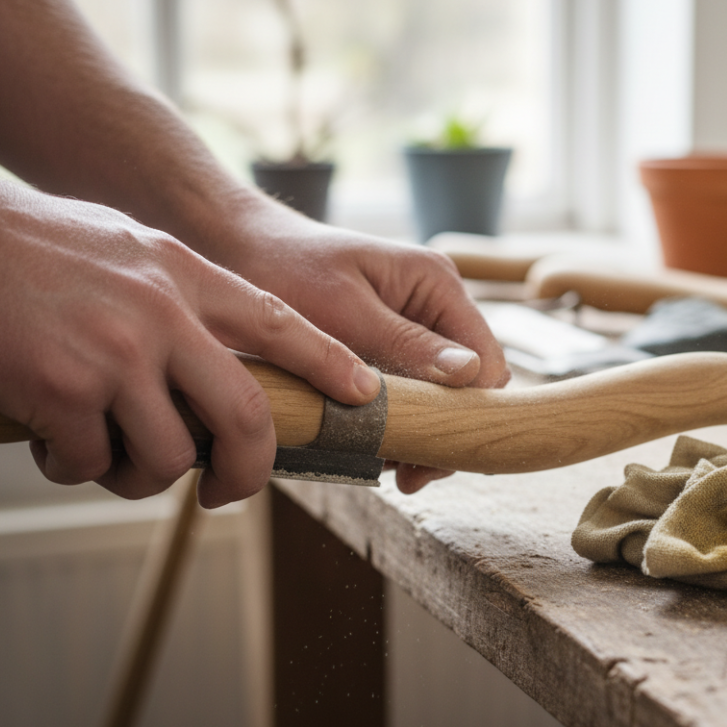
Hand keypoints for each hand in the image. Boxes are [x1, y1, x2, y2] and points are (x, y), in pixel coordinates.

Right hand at [0, 170, 381, 506]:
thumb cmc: (31, 244)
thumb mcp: (127, 248)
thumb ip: (176, 294)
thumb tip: (214, 356)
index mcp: (183, 275)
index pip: (280, 322)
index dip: (329, 363)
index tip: (362, 393)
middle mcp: (162, 314)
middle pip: (246, 416)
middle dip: (248, 471)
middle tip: (229, 491)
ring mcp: (116, 353)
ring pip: (169, 456)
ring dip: (140, 477)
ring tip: (105, 458)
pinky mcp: (63, 390)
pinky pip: (91, 463)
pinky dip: (72, 468)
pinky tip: (49, 444)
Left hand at [216, 200, 510, 492]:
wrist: (239, 250)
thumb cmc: (285, 267)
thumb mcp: (344, 310)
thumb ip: (406, 343)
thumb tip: (469, 373)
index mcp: (437, 283)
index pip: (486, 359)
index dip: (470, 412)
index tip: (432, 455)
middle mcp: (436, 303)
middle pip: (470, 382)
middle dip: (445, 429)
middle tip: (408, 476)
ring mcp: (417, 323)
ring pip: (443, 392)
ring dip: (422, 430)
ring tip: (389, 467)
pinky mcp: (392, 343)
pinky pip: (412, 388)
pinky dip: (399, 419)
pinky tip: (375, 446)